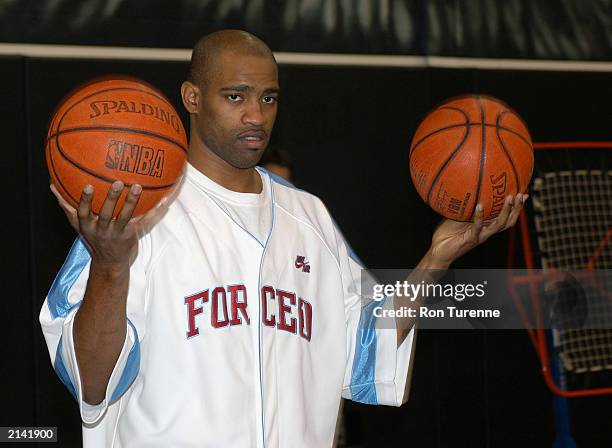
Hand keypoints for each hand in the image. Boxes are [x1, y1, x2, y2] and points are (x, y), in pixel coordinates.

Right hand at [50, 181, 168, 266]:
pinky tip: (162, 201)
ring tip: (138, 186)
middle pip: (107, 214)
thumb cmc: (93, 238)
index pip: (84, 213)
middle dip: (112, 199)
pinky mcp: (132, 235)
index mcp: (88, 226)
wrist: (110, 263)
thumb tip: (52, 185)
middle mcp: (102, 230)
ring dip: (132, 201)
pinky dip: (154, 212)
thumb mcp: (78, 225)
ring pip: (126, 217)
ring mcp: (118, 234)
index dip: (86, 200)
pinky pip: (144, 222)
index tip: (89, 186)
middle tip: (118, 182)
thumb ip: (68, 207)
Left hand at [428, 194, 527, 267]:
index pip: (505, 217)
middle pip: (508, 221)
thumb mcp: (457, 216)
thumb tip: (464, 187)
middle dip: (517, 209)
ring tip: (509, 198)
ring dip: (505, 211)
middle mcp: (486, 232)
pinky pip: (477, 227)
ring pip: (499, 225)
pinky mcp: (470, 240)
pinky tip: (480, 206)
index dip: (515, 207)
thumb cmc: (446, 234)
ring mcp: (479, 236)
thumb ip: (464, 206)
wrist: (438, 251)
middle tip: (521, 194)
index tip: (523, 193)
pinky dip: (479, 217)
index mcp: (485, 226)